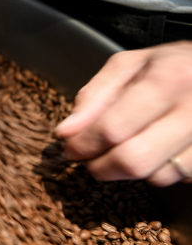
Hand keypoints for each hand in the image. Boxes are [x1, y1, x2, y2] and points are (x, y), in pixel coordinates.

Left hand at [55, 41, 191, 185]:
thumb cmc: (173, 66)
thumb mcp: (129, 65)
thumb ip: (94, 96)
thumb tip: (66, 132)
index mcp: (169, 79)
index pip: (113, 128)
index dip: (84, 144)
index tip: (71, 148)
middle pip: (134, 160)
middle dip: (102, 167)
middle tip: (91, 159)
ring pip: (157, 176)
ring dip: (131, 171)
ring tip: (125, 149)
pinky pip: (178, 179)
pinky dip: (158, 171)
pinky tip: (154, 151)